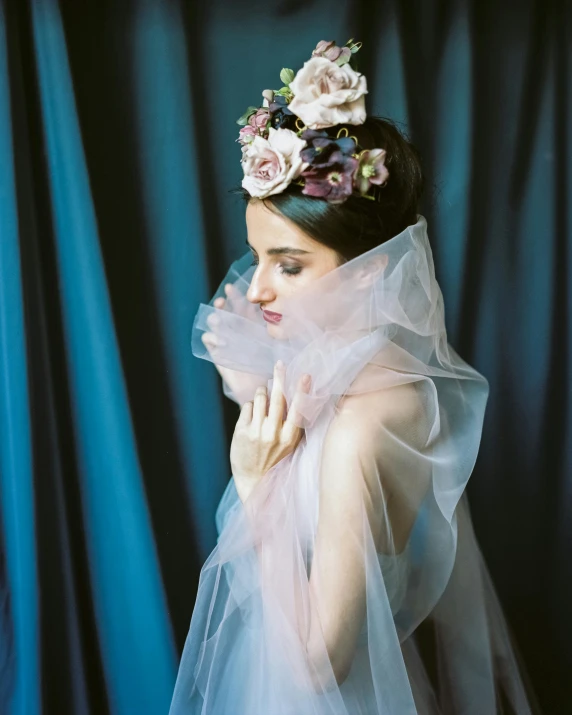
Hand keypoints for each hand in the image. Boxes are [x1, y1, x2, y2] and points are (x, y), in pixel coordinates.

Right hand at [202, 282, 266, 402]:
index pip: (240, 305)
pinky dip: (211, 337)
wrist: (259, 386)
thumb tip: (281, 312)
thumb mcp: (275, 344)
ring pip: (214, 322)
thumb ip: (275, 329)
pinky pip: (207, 340)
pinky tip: (221, 341)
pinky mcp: (216, 352)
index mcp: (249, 324)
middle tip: (223, 301)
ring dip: (214, 318)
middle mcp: (235, 329)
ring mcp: (224, 339)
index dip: (235, 296)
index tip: (232, 288)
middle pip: (225, 310)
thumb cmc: (270, 365)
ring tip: (218, 319)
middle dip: (222, 304)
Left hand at [230, 361, 310, 501]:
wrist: (254, 480)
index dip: (302, 390)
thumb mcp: (289, 444)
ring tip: (263, 399)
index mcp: (290, 437)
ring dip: (262, 394)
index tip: (305, 375)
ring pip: (260, 397)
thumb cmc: (274, 459)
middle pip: (278, 397)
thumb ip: (292, 423)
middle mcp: (274, 433)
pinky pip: (248, 406)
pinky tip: (253, 417)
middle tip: (280, 364)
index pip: (298, 409)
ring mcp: (257, 431)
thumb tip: (292, 395)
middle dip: (279, 377)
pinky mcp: (241, 431)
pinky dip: (251, 407)